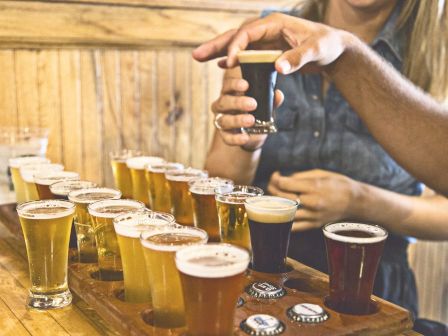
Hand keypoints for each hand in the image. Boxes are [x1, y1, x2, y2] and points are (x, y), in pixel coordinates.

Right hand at [193, 13, 351, 74]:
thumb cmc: (327, 46)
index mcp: (275, 23)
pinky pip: (245, 53)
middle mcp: (266, 29)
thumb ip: (297, 58)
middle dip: (216, 45)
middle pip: (235, 35)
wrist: (334, 48)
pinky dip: (232, 59)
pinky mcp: (267, 50)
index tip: (229, 63)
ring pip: (237, 44)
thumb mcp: (315, 51)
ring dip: (218, 52)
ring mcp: (265, 39)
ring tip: (199, 58)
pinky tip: (220, 66)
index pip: (247, 33)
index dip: (236, 47)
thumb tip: (277, 67)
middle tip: (196, 56)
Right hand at [212, 69, 283, 148]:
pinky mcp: (224, 135)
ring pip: (224, 119)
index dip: (234, 84)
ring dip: (237, 120)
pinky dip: (236, 138)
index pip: (228, 85)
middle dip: (238, 102)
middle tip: (253, 104)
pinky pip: (226, 137)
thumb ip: (270, 100)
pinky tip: (245, 137)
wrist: (254, 134)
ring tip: (251, 120)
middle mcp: (222, 106)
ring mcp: (221, 120)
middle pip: (224, 101)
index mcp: (231, 93)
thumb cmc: (256, 113)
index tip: (246, 85)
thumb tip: (278, 95)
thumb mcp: (264, 106)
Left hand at [268, 169, 359, 230]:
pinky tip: (281, 213)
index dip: (277, 179)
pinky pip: (295, 227)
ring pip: (286, 212)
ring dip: (277, 205)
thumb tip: (284, 180)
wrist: (355, 202)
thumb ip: (301, 177)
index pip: (286, 184)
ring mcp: (313, 216)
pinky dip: (285, 221)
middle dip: (274, 189)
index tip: (276, 176)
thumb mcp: (321, 173)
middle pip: (283, 198)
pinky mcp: (314, 224)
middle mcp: (313, 202)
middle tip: (274, 184)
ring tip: (276, 198)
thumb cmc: (338, 184)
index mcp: (314, 187)